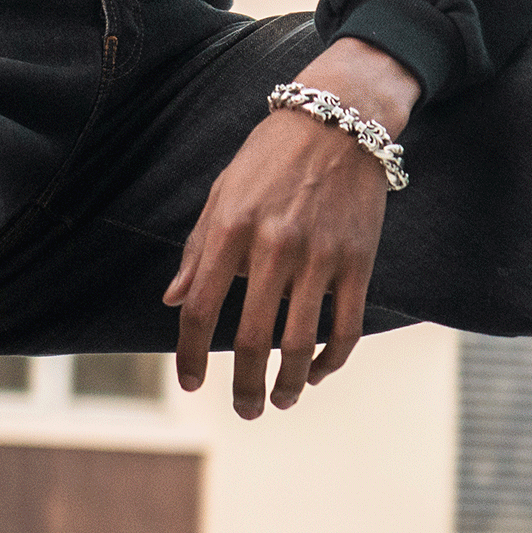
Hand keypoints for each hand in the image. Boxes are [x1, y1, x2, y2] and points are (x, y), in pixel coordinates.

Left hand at [164, 36, 417, 418]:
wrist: (337, 122)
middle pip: (252, 337)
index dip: (189, 351)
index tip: (189, 382)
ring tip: (279, 400)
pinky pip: (346, 328)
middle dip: (243, 384)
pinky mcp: (358, 262)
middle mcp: (274, 245)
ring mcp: (320, 256)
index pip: (200, 305)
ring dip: (289, 383)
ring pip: (301, 342)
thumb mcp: (223, 192)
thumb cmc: (270, 157)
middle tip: (242, 410)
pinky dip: (331, 360)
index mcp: (231, 227)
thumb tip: (173, 299)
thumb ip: (199, 248)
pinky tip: (318, 373)